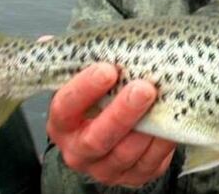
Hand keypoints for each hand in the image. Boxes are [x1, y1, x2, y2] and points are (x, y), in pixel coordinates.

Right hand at [44, 39, 175, 187]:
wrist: (116, 130)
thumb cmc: (99, 99)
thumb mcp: (83, 80)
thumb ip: (72, 61)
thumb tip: (46, 42)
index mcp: (62, 124)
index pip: (65, 108)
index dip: (84, 90)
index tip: (107, 69)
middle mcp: (79, 151)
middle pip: (97, 139)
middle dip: (121, 113)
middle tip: (143, 88)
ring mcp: (107, 168)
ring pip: (126, 154)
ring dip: (147, 128)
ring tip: (162, 101)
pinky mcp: (134, 177)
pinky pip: (150, 164)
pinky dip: (163, 143)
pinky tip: (172, 119)